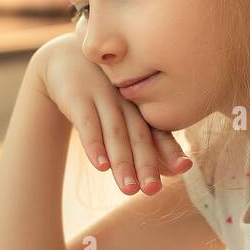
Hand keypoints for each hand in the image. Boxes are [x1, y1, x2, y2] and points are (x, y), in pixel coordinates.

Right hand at [30, 33, 190, 195]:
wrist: (65, 58)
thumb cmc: (103, 94)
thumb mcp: (125, 112)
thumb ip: (149, 140)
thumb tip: (177, 173)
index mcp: (141, 105)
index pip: (158, 131)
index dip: (170, 149)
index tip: (184, 168)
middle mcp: (126, 101)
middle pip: (139, 136)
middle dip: (147, 164)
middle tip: (153, 190)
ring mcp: (102, 97)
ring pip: (115, 133)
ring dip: (123, 161)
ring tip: (130, 189)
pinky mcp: (77, 97)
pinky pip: (87, 124)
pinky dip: (94, 145)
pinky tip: (100, 166)